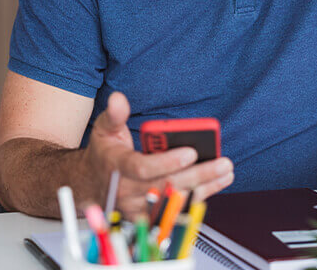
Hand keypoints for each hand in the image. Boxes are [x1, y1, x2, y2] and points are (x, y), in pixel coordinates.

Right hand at [82, 92, 233, 217]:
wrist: (92, 184)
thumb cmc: (104, 154)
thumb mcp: (104, 129)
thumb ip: (114, 114)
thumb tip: (118, 98)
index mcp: (117, 167)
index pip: (143, 168)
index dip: (168, 162)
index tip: (191, 152)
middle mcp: (126, 191)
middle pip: (166, 186)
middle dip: (197, 175)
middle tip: (222, 163)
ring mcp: (137, 207)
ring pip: (175, 201)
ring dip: (204, 188)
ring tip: (225, 173)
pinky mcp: (147, 216)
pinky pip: (175, 210)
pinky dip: (197, 199)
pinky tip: (214, 185)